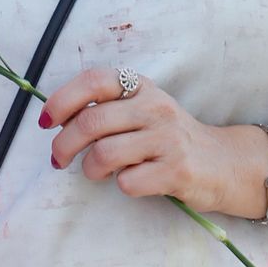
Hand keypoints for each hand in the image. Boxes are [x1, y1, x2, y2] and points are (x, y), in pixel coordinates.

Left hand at [39, 66, 267, 218]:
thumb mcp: (140, 110)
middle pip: (90, 122)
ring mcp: (168, 139)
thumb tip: (54, 120)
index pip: (93, 81)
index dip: (61, 100)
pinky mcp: (177, 171)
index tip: (46, 122)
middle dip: (63, 145)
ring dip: (90, 169)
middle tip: (58, 159)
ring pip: (103, 154)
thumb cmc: (167, 137)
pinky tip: (131, 180)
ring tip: (97, 172)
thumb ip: (104, 109)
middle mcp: (155, 107)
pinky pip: (126, 182)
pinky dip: (120, 185)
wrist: (221, 163)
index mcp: (141, 87)